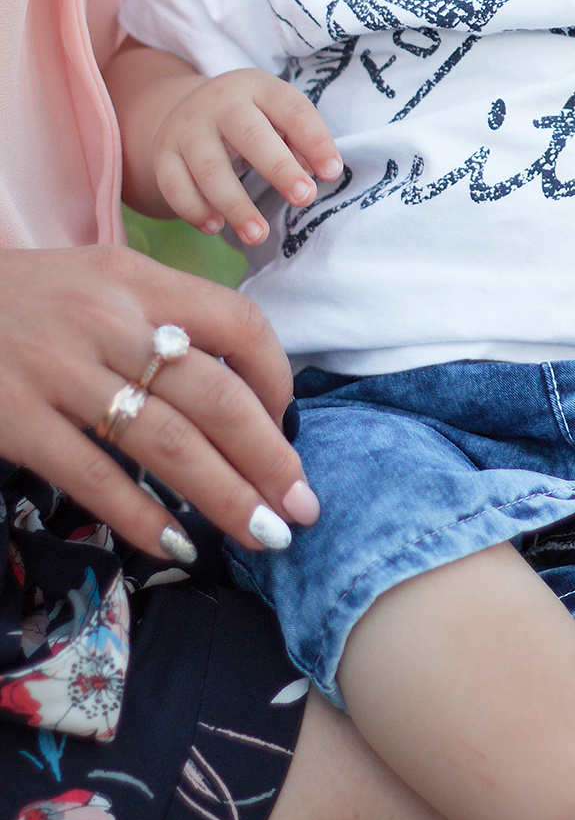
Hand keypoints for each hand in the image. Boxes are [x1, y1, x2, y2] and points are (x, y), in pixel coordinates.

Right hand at [0, 246, 319, 556]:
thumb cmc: (24, 301)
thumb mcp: (97, 281)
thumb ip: (162, 317)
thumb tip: (241, 385)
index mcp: (136, 277)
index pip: (238, 321)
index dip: (276, 379)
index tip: (290, 427)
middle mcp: (106, 318)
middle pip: (214, 392)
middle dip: (268, 455)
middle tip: (300, 505)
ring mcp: (58, 369)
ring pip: (166, 440)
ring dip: (224, 494)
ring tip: (263, 533)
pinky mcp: (15, 417)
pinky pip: (93, 475)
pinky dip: (140, 514)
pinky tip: (175, 542)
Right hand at [154, 68, 342, 244]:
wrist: (191, 109)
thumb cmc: (254, 120)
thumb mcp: (278, 118)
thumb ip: (301, 143)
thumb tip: (319, 175)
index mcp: (258, 87)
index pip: (291, 109)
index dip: (315, 140)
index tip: (332, 172)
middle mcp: (220, 102)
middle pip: (249, 135)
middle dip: (279, 168)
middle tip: (304, 199)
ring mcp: (187, 127)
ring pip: (209, 168)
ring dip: (236, 205)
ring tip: (259, 235)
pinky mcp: (164, 154)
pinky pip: (174, 186)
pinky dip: (194, 210)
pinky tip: (216, 228)